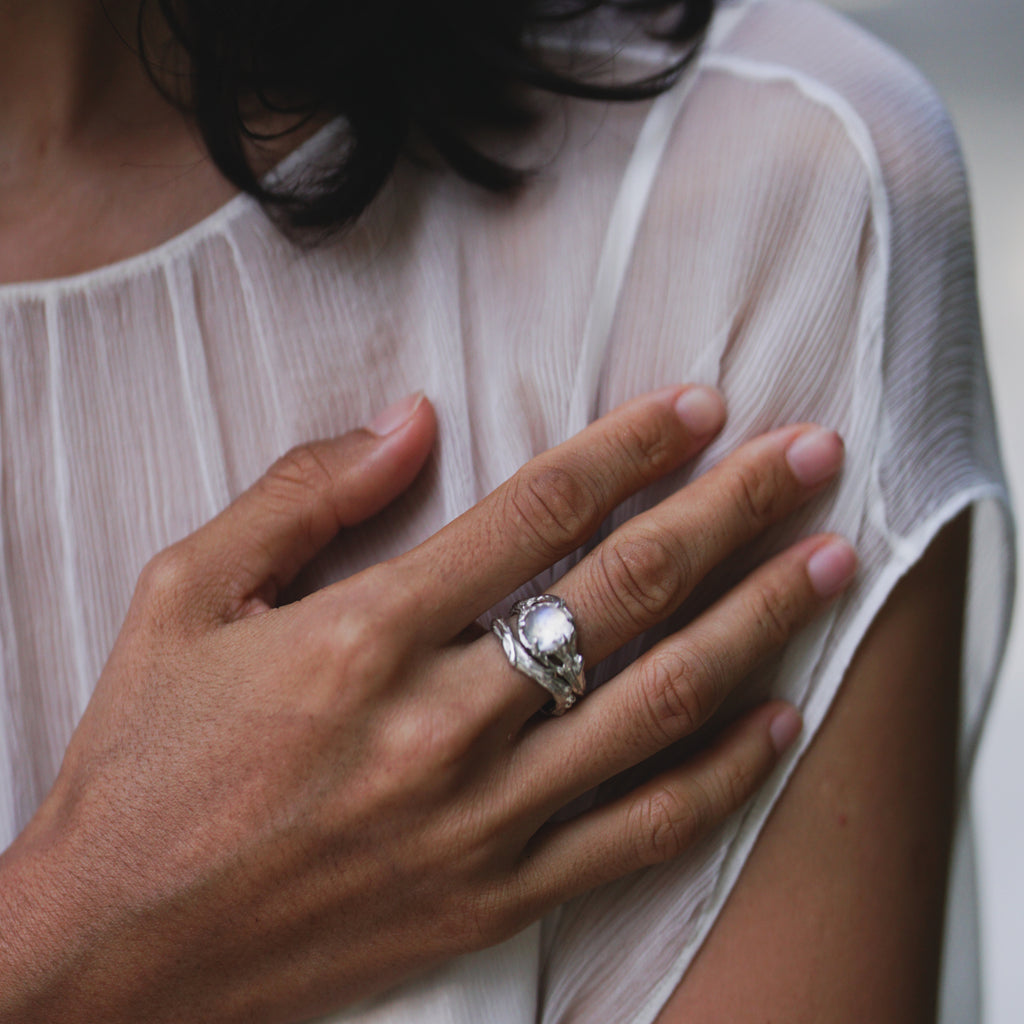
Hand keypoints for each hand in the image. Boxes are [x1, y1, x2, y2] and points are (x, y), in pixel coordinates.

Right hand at [0, 386, 853, 1023]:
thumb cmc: (145, 764)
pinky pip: (638, 831)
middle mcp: (441, 721)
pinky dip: (718, 774)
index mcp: (364, 634)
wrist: (118, 945)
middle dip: (732, 511)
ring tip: (828, 566)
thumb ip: (300, 497)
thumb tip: (407, 421)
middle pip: (626, 590)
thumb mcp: (183, 596)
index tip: (699, 406)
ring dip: (757, 623)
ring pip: (658, 703)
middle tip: (809, 458)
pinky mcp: (494, 894)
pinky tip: (774, 721)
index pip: (538, 511)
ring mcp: (480, 818)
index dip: (631, 447)